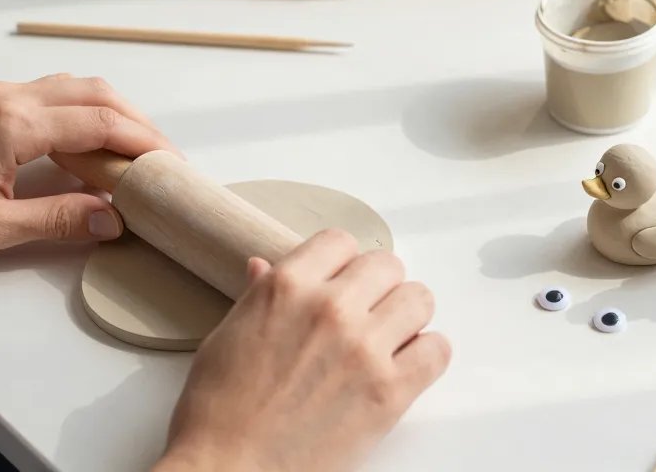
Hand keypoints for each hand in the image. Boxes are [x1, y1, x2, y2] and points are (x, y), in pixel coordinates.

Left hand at [0, 74, 175, 257]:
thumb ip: (56, 221)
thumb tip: (111, 219)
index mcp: (13, 126)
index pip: (100, 123)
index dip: (144, 142)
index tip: (172, 164)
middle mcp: (11, 98)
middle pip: (97, 94)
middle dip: (140, 123)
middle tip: (165, 158)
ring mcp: (0, 94)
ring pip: (78, 86)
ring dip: (116, 112)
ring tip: (139, 148)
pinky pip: (56, 92)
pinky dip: (88, 109)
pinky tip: (95, 138)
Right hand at [156, 229, 450, 471]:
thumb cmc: (218, 412)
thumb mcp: (226, 337)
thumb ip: (258, 296)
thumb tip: (263, 266)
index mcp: (286, 287)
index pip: (340, 241)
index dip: (342, 263)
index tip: (341, 282)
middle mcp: (330, 308)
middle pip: (387, 265)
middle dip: (378, 287)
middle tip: (366, 313)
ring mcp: (364, 348)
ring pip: (419, 299)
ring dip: (407, 317)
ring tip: (389, 339)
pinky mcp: (389, 391)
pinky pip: (437, 349)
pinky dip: (427, 355)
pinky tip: (405, 366)